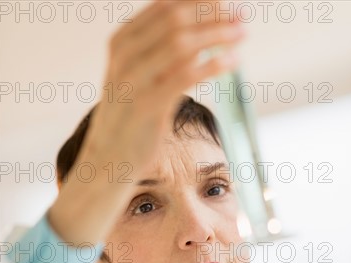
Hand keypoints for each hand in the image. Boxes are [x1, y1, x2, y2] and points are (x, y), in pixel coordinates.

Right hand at [81, 0, 245, 179]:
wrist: (108, 158)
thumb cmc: (129, 118)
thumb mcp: (139, 78)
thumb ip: (162, 55)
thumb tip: (202, 40)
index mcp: (122, 41)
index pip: (165, 5)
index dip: (199, 0)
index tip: (226, 2)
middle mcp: (125, 54)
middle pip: (176, 19)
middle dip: (213, 12)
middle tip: (242, 14)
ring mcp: (133, 79)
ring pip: (182, 43)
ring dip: (217, 34)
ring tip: (242, 33)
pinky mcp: (147, 104)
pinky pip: (185, 76)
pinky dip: (212, 65)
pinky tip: (232, 62)